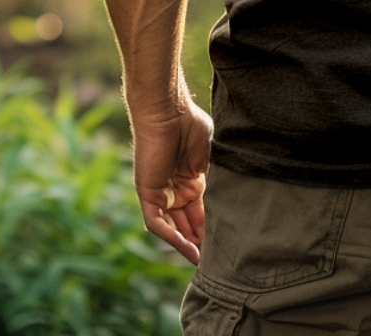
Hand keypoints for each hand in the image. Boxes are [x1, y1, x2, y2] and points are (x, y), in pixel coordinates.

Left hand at [131, 100, 212, 264]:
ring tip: (201, 260)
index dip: (208, 227)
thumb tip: (220, 193)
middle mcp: (172, 189)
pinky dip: (170, 235)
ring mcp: (159, 191)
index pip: (198, 211)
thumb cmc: (189, 123)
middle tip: (213, 259)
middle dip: (197, 241)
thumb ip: (210, 175)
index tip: (223, 242)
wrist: (168, 110)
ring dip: (184, 244)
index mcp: (189, 179)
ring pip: (171, 227)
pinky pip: (156, 221)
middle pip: (184, 223)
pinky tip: (186, 246)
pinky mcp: (146, 192)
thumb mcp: (206, 155)